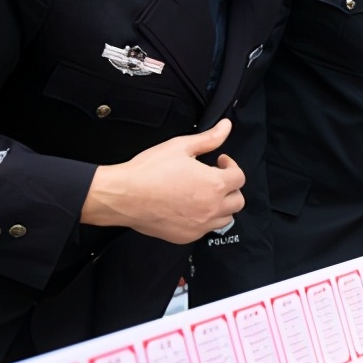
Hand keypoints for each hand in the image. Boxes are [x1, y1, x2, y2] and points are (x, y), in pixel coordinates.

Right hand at [81, 119, 245, 243]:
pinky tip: (191, 208)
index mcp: (215, 184)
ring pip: (226, 218)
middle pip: (238, 201)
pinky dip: (205, 220)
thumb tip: (227, 126)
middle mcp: (212, 208)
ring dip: (222, 206)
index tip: (219, 162)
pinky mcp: (186, 236)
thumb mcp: (180, 147)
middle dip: (231, 188)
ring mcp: (200, 225)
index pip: (240, 178)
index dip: (231, 166)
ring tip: (206, 194)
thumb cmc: (150, 170)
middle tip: (216, 179)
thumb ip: (209, 138)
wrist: (122, 196)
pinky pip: (206, 230)